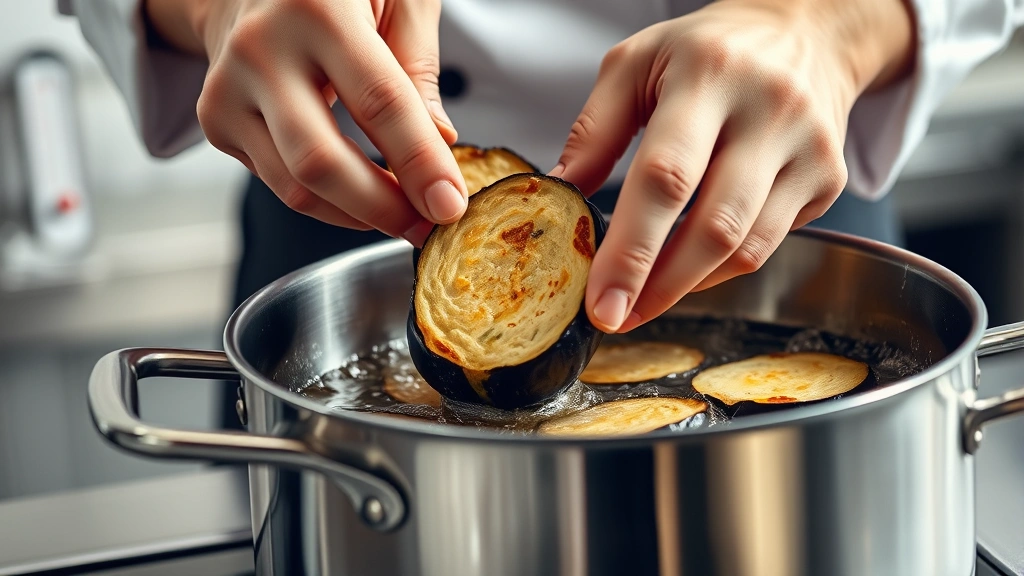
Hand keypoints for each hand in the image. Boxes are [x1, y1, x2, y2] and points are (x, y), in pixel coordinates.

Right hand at [145, 0, 466, 244]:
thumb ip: (418, 66)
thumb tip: (439, 142)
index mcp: (317, 5)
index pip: (380, 102)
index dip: (420, 163)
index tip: (450, 206)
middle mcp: (261, 47)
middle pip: (322, 160)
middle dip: (383, 209)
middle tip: (428, 228)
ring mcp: (228, 88)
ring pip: (297, 186)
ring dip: (359, 215)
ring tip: (403, 214)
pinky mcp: (216, 120)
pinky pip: (281, 184)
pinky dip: (330, 202)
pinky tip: (362, 191)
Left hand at [552, 0, 913, 332]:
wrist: (807, 32)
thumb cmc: (709, 49)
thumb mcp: (636, 63)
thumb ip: (595, 129)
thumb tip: (560, 193)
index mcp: (709, 75)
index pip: (666, 177)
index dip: (631, 249)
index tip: (601, 299)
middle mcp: (769, 111)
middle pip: (714, 225)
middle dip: (659, 286)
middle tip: (617, 316)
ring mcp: (808, 148)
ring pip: (746, 247)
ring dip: (687, 286)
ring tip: (643, 299)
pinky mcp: (829, 179)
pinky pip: (768, 245)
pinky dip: (720, 269)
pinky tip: (687, 267)